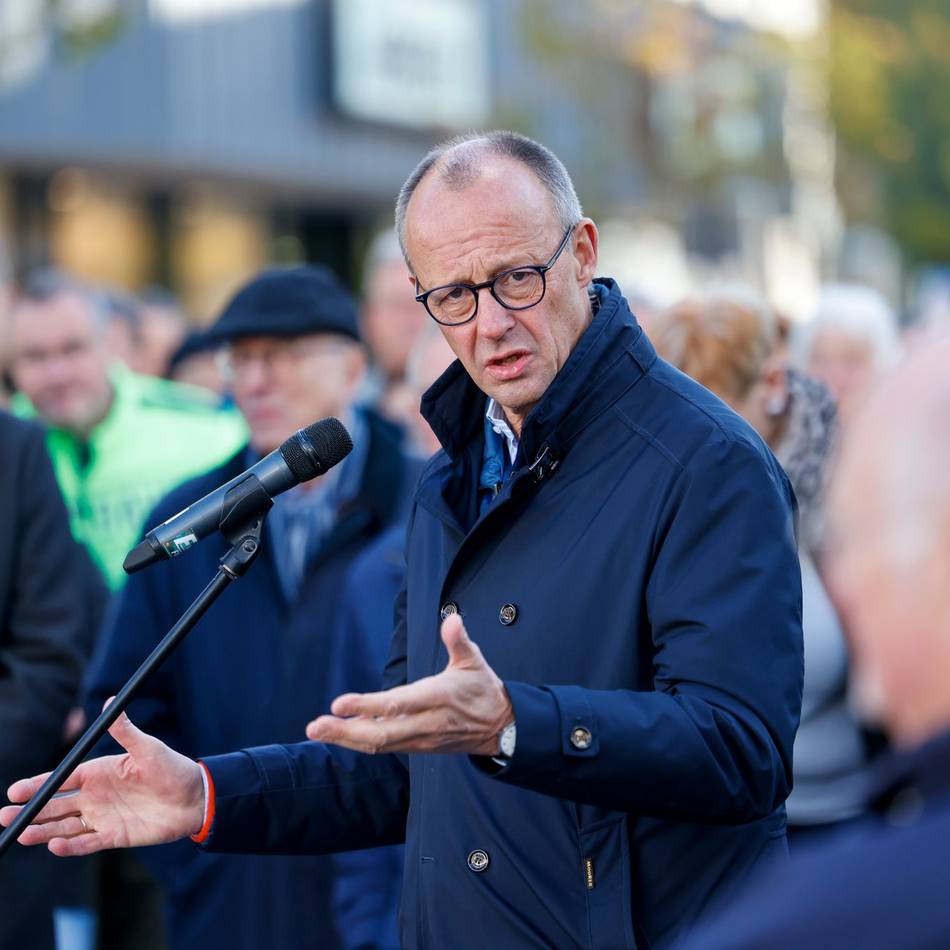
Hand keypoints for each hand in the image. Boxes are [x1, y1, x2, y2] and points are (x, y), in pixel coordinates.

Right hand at [0, 703, 204, 856]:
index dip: (38, 784)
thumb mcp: (148, 748)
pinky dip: (70, 847)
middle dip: (30, 810)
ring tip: (21, 835)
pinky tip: (53, 845)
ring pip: (65, 827)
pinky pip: (86, 844)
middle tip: (4, 816)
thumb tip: (110, 702)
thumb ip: (126, 730)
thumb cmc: (173, 768)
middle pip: (56, 805)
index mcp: (100, 772)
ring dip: (42, 831)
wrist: (195, 797)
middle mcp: (96, 796)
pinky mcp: (114, 836)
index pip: (62, 779)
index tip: (14, 789)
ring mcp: (103, 817)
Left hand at [307, 614, 512, 755]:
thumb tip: (452, 619)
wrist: (501, 728)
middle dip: (345, 731)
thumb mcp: (474, 661)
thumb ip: (459, 641)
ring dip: (345, 738)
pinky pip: (383, 747)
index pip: (398, 704)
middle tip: (315, 725)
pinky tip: (338, 735)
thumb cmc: (483, 689)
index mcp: (438, 697)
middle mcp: (426, 722)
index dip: (367, 706)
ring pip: (378, 744)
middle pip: (380, 733)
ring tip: (316, 731)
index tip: (339, 703)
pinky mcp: (417, 746)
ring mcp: (420, 738)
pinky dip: (358, 742)